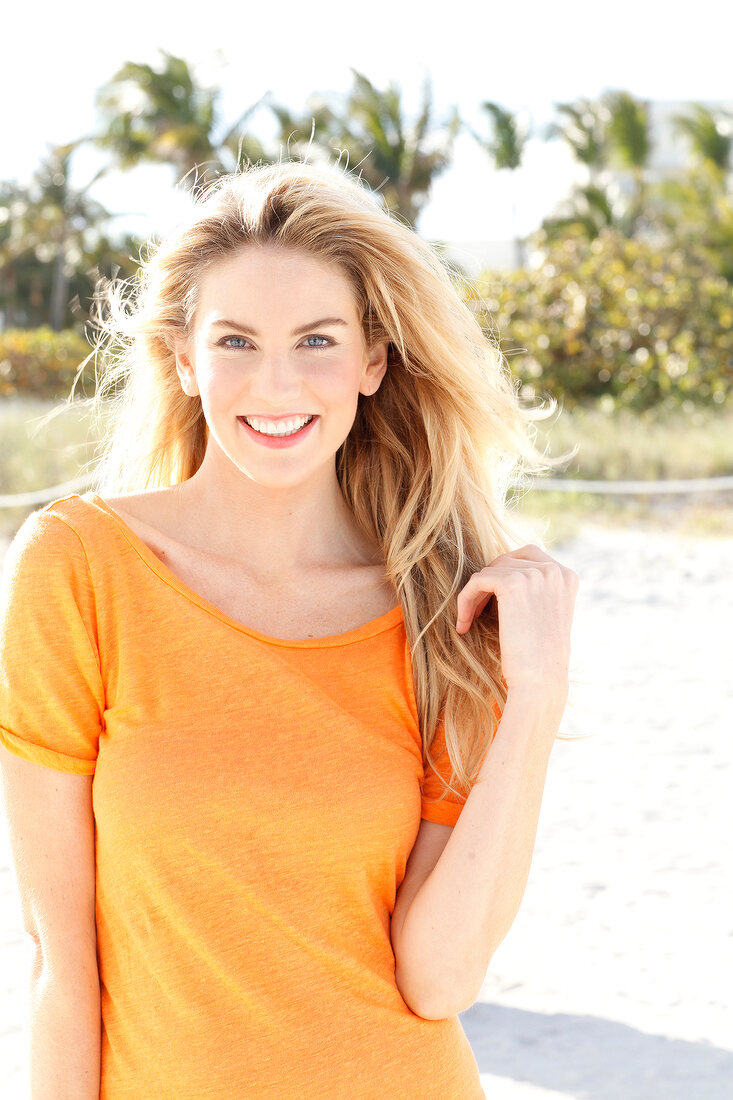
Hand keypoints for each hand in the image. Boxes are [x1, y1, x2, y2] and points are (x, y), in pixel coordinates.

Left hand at [455, 544, 578, 696]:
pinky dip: (465, 600)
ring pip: (489, 572)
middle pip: (507, 560)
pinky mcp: (512, 582)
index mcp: (567, 576)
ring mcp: (535, 574)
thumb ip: (535, 591)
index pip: (528, 557)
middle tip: (477, 611)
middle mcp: (555, 570)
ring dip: (475, 595)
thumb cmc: (538, 657)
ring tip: (470, 619)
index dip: (505, 575)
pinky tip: (464, 624)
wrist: (540, 680)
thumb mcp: (544, 616)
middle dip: (489, 583)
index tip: (493, 603)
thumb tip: (504, 574)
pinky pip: (477, 581)